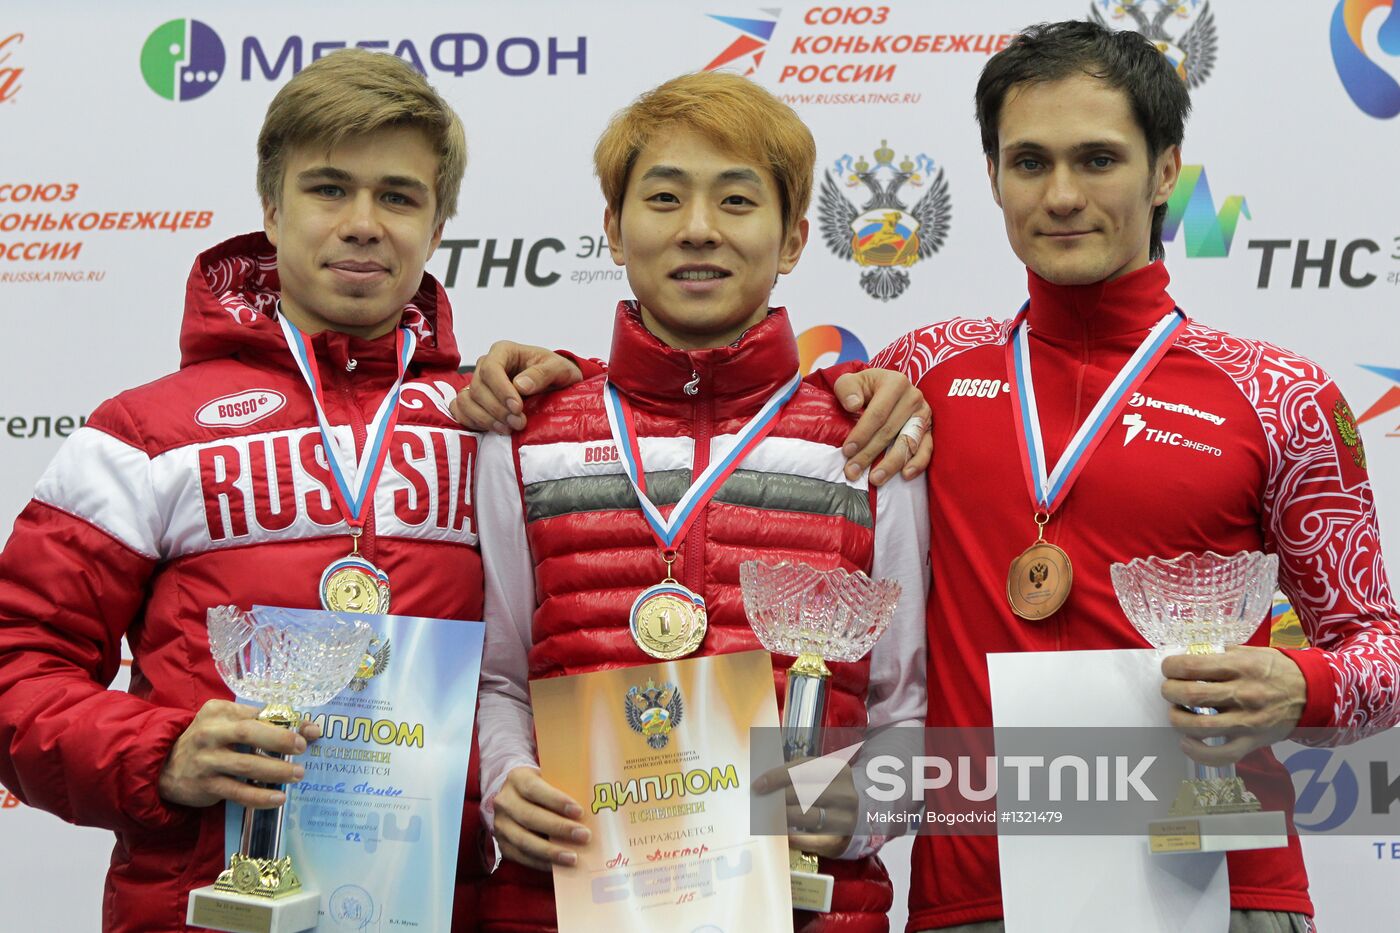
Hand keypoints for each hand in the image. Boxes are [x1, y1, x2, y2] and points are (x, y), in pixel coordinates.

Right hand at [157, 700, 319, 808]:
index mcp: (219, 711)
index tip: (311, 731)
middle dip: (279, 739)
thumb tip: (308, 729)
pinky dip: (259, 796)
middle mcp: (210, 733)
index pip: (258, 714)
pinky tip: (278, 798)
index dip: (287, 722)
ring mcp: (207, 760)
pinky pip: (237, 792)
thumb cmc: (208, 741)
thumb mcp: (226, 723)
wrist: (165, 766)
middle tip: (302, 747)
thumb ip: (262, 722)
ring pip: (246, 765)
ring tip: (298, 774)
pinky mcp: (206, 785)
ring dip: (276, 770)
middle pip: (249, 732)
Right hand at [450, 341, 583, 432]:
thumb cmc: (555, 372)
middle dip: (497, 410)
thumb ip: (542, 373)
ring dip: (485, 419)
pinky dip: (472, 422)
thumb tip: (520, 385)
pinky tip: (492, 429)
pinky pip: (460, 410)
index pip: (491, 368)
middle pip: (478, 388)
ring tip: (508, 429)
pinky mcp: (474, 401)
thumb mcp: (558, 368)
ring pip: (466, 401)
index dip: (501, 390)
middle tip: (518, 423)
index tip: (517, 407)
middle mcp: (486, 365)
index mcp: (503, 352)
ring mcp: (477, 383)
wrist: (554, 385)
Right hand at [492, 766, 590, 869]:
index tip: (579, 811)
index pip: (535, 789)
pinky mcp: (502, 845)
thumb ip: (564, 789)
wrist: (514, 797)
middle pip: (531, 817)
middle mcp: (505, 802)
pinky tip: (559, 866)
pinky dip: (542, 863)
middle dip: (559, 828)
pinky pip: (522, 857)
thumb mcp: (548, 780)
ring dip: (551, 851)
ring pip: (524, 841)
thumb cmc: (541, 788)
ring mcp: (500, 825)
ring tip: (573, 858)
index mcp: (517, 779)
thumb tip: (593, 807)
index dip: (556, 801)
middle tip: (584, 836)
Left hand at [753, 760, 855, 857]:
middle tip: (759, 803)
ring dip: (783, 816)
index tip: (757, 785)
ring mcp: (845, 818)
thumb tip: (763, 783)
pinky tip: (781, 834)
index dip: (777, 777)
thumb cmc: (826, 793)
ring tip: (767, 817)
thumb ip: (795, 776)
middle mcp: (845, 793)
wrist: (852, 818)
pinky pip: (811, 839)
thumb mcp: (818, 778)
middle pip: (803, 792)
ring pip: (807, 816)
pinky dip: (793, 837)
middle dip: (778, 798)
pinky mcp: (839, 839)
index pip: (803, 769)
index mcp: (838, 770)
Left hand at [832, 369, 931, 485]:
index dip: (862, 433)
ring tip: (875, 479)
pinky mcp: (929, 429)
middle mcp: (913, 397)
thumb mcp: (850, 381)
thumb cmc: (864, 387)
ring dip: (891, 463)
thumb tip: (853, 405)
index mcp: (895, 383)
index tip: (847, 451)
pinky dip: (917, 463)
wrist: (884, 387)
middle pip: (890, 431)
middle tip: (853, 472)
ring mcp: (923, 414)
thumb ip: (846, 388)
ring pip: (908, 442)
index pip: (878, 413)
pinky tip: (905, 475)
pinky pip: (927, 448)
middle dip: (869, 454)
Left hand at [1160, 646, 1306, 766]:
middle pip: (1191, 695)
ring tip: (1176, 712)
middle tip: (1169, 690)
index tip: (1169, 669)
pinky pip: (1220, 755)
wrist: (1313, 693)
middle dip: (1169, 692)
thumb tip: (1185, 659)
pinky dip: (1197, 752)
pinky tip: (1187, 741)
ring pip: (1200, 727)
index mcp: (1240, 666)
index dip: (1171, 667)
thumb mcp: (1250, 652)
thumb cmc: (1275, 670)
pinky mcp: (1253, 743)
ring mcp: (1248, 721)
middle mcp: (1243, 694)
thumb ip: (1219, 655)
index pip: (1192, 666)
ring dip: (1177, 719)